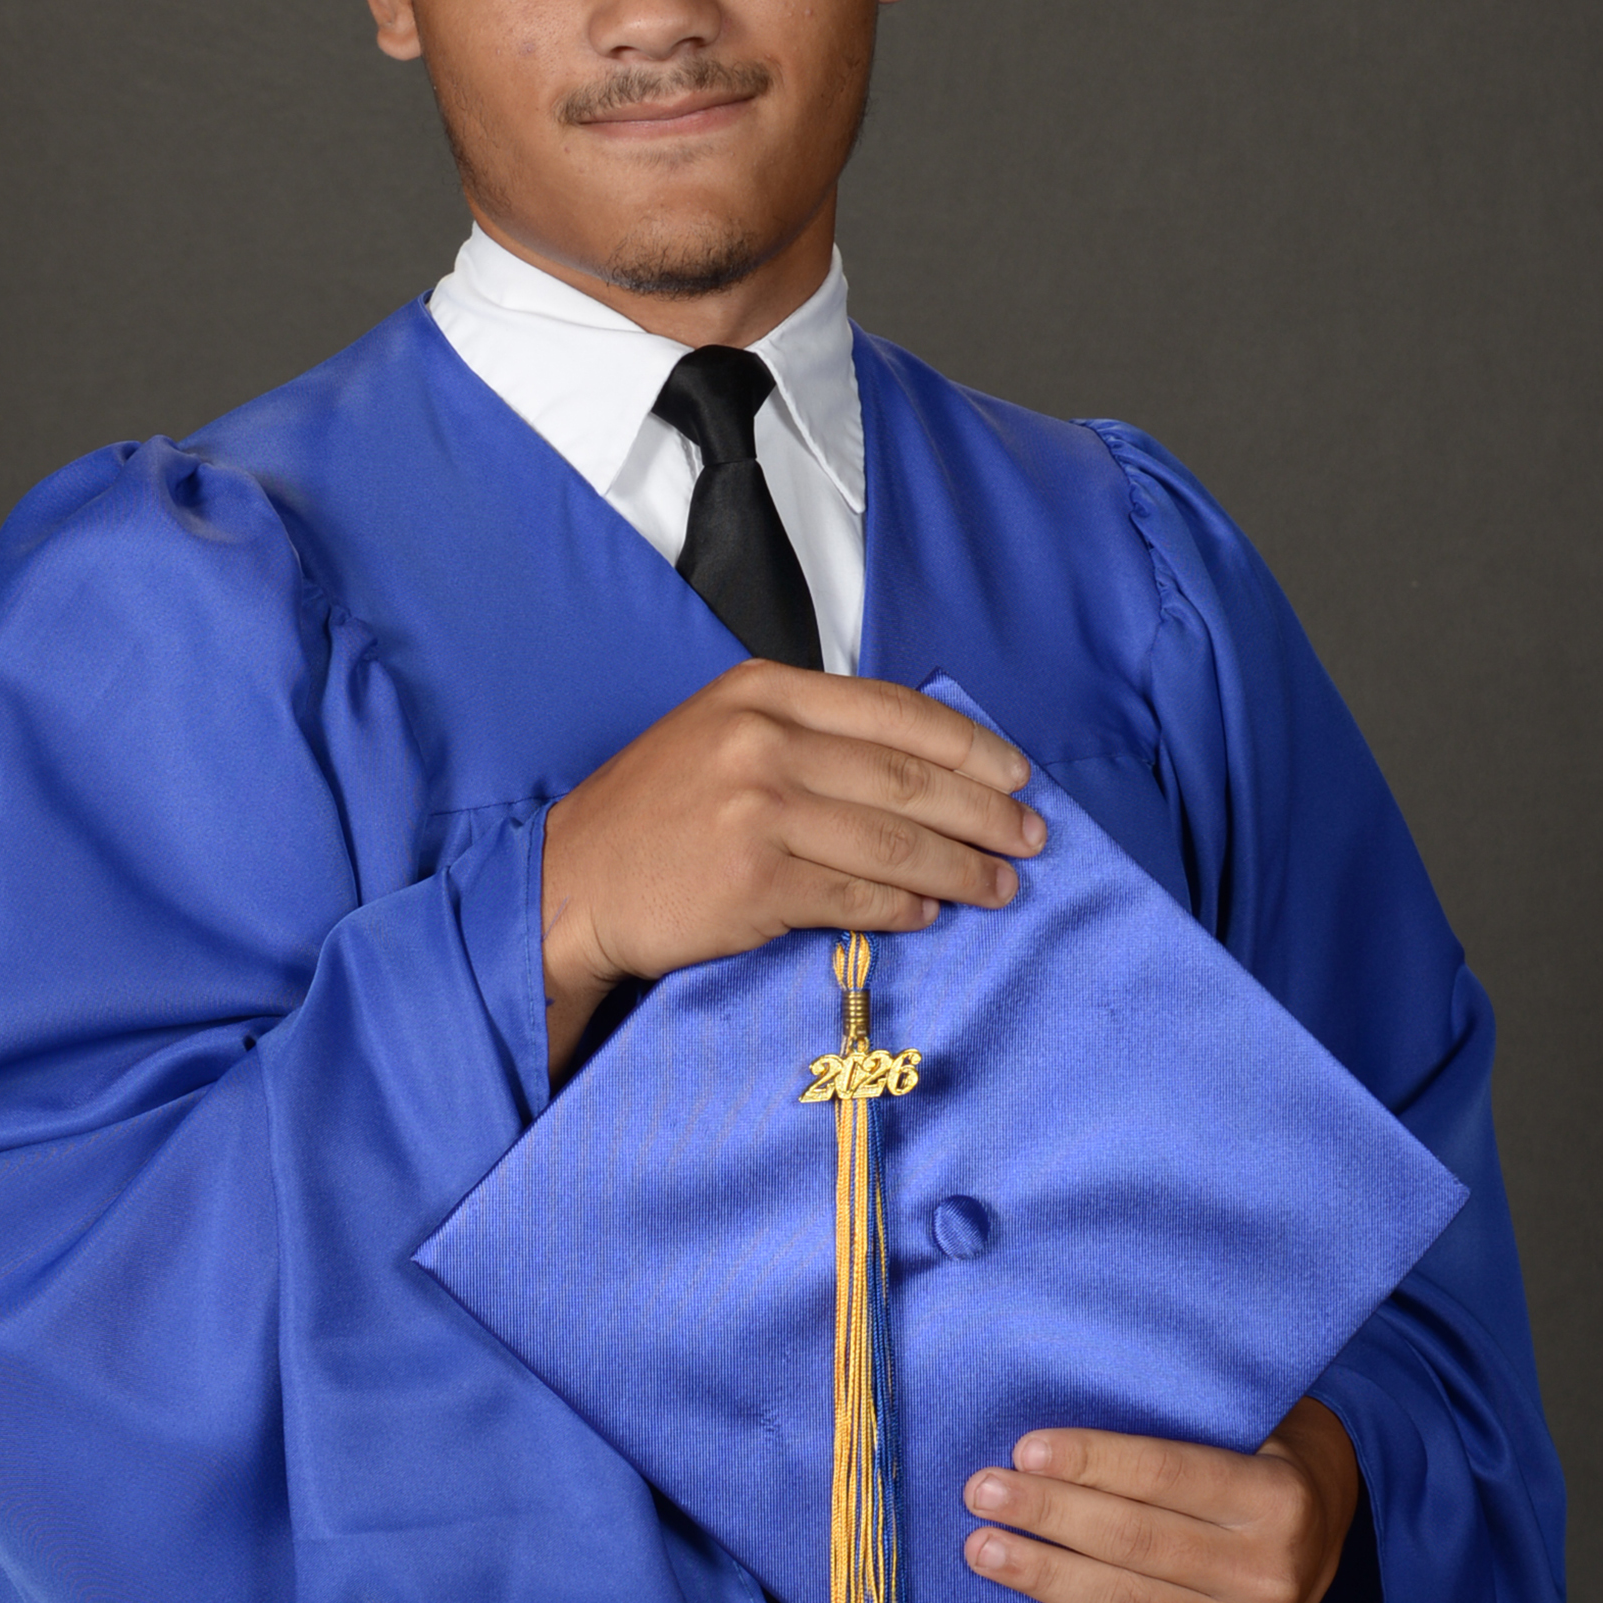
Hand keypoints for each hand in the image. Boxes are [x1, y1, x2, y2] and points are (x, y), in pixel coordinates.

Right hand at [540, 665, 1040, 1075]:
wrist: (571, 883)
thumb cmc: (651, 814)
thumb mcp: (721, 732)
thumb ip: (808, 731)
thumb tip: (921, 763)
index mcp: (763, 691)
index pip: (897, 711)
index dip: (971, 746)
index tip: (1017, 774)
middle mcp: (763, 741)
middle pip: (910, 777)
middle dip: (987, 812)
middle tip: (1031, 837)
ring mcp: (759, 812)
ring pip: (896, 840)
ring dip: (964, 868)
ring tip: (1002, 885)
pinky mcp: (756, 883)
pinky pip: (859, 896)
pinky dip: (907, 907)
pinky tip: (934, 911)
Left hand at [960, 1400, 1361, 1602]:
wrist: (1318, 1532)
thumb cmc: (1251, 1456)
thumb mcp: (1237, 1422)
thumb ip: (1170, 1422)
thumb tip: (1057, 1428)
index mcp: (1277, 1497)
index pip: (1166, 1474)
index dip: (1091, 1462)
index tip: (1024, 1450)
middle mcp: (1269, 1571)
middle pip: (1137, 1540)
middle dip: (1049, 1516)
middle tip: (982, 1494)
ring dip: (1047, 1577)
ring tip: (986, 1552)